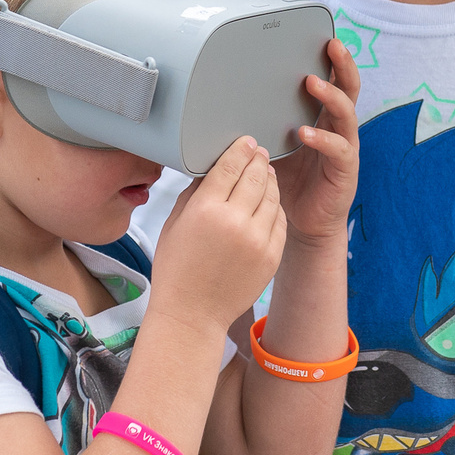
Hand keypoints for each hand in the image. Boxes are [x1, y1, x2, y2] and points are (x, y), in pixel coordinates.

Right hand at [151, 136, 285, 336]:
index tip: (247, 141)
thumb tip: (214, 167)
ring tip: (267, 173)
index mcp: (206, 209)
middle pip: (256, 176)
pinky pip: (280, 220)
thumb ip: (195, 192)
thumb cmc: (177, 268)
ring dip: (270, 180)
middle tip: (260, 151)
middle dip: (259, 159)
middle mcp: (235, 221)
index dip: (241, 149)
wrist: (192, 313)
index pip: (231, 166)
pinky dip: (276, 207)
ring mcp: (257, 240)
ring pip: (272, 196)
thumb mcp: (175, 223)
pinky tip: (270, 201)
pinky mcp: (272, 256)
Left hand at [273, 39, 358, 244]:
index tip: (322, 37)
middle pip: (349, 88)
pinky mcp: (345, 171)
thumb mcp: (271, 147)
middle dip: (342, 65)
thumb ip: (259, 126)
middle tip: (332, 46)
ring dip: (330, 96)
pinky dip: (323, 139)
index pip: (333, 82)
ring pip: (347, 114)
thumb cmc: (287, 184)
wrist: (303, 224)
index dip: (332, 60)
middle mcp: (337, 129)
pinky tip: (306, 133)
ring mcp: (345, 148)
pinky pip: (339, 149)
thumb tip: (221, 108)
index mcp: (322, 118)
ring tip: (313, 84)